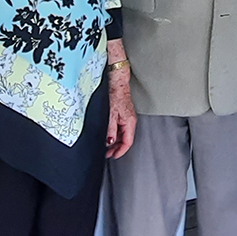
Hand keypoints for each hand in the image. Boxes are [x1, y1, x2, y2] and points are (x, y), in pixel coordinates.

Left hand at [104, 41, 136, 158]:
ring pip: (123, 134)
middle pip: (126, 140)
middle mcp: (130, 120)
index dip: (120, 151)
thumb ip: (111, 129)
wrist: (116, 79)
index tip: (112, 156)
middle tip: (107, 154)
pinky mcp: (122, 113)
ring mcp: (126, 117)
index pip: (128, 142)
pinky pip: (120, 128)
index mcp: (129, 122)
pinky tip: (108, 135)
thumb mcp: (111, 114)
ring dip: (115, 142)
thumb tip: (110, 142)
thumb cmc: (115, 93)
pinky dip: (114, 134)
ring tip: (106, 147)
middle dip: (117, 148)